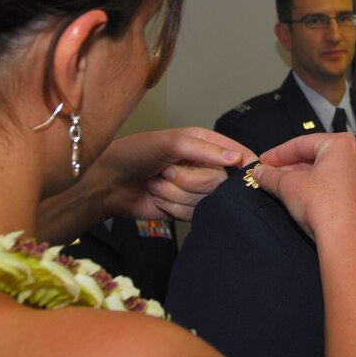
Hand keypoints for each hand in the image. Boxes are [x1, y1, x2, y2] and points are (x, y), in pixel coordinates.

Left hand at [95, 127, 254, 220]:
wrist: (106, 183)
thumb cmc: (133, 153)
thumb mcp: (169, 142)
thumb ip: (204, 149)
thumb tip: (237, 159)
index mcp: (205, 144)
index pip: (238, 154)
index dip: (246, 162)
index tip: (250, 170)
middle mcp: (204, 166)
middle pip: (220, 182)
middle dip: (188, 179)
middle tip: (166, 171)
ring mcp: (196, 190)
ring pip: (205, 200)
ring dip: (174, 193)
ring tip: (157, 183)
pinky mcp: (186, 210)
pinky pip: (192, 214)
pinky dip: (170, 207)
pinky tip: (157, 198)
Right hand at [252, 133, 355, 243]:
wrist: (347, 242)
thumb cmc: (324, 207)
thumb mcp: (288, 187)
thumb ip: (272, 176)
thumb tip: (261, 172)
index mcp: (342, 144)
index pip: (303, 143)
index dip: (278, 153)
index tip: (264, 161)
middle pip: (318, 157)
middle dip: (293, 167)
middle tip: (273, 175)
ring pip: (331, 172)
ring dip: (308, 178)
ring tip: (287, 188)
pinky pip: (343, 187)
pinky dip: (325, 190)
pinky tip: (309, 200)